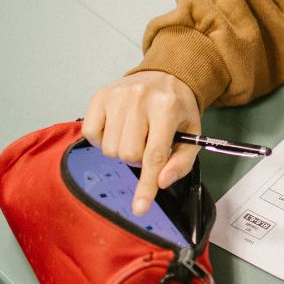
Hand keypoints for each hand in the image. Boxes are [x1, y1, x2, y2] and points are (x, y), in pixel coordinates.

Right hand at [83, 70, 200, 214]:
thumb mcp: (192, 134)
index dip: (146, 186)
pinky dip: (103, 139)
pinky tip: (118, 129)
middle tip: (148, 145)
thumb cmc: (178, 108)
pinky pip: (91, 133)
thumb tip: (161, 182)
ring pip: (109, 148)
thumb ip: (181, 161)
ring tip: (135, 134)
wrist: (167, 75)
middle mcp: (140, 99)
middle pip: (128, 154)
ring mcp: (117, 95)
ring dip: (122, 150)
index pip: (153, 156)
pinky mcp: (100, 95)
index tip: (140, 208)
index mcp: (167, 108)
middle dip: (138, 159)